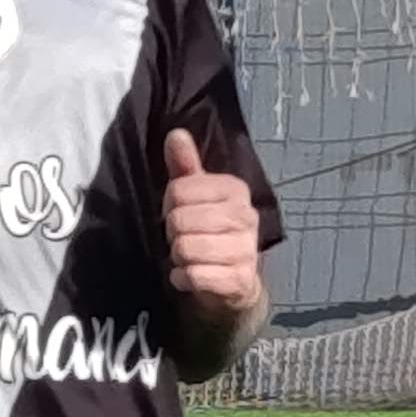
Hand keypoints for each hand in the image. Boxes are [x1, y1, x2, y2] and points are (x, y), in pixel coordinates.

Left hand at [160, 129, 259, 314]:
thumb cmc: (209, 232)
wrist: (233, 283)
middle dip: (173, 234)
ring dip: (178, 258)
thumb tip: (175, 133)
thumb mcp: (196, 196)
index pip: (178, 189)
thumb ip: (185, 166)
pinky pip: (193, 276)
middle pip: (179, 220)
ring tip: (191, 257)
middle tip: (185, 238)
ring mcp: (246, 249)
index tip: (182, 214)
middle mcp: (246, 216)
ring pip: (184, 248)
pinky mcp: (239, 279)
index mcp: (235, 189)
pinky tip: (193, 276)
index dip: (170, 205)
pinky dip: (183, 279)